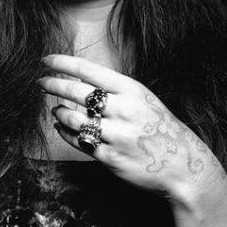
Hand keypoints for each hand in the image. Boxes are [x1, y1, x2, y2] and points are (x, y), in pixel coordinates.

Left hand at [39, 54, 226, 205]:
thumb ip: (115, 91)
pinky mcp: (110, 158)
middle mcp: (123, 110)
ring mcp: (116, 135)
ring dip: (59, 113)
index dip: (63, 63)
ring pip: (73, 119)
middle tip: (41, 83)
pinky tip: (61, 128)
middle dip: (53, 85)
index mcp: (132, 90)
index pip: (89, 70)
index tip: (45, 60)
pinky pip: (78, 141)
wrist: (185, 166)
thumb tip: (79, 79)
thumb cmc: (160, 129)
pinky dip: (65, 133)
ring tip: (56, 110)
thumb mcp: (144, 100)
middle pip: (76, 92)